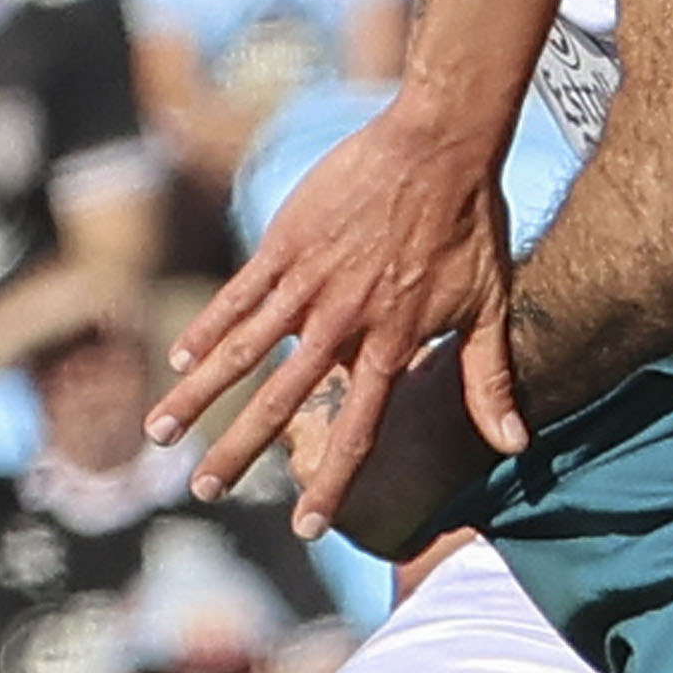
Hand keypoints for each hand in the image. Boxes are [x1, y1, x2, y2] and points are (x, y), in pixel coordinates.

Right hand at [156, 97, 517, 529]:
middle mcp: (342, 322)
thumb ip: (488, 380)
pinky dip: (207, 328)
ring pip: (243, 350)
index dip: (332, 482)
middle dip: (238, 451)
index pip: (358, 430)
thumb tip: (514, 444)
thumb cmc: (472, 225)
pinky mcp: (285, 243)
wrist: (440, 144)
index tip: (305, 529)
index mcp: (391, 345)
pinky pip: (238, 295)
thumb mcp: (490, 307)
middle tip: (202, 492)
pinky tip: (179, 360)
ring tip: (158, 433)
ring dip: (197, 395)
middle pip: (282, 401)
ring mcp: (308, 282)